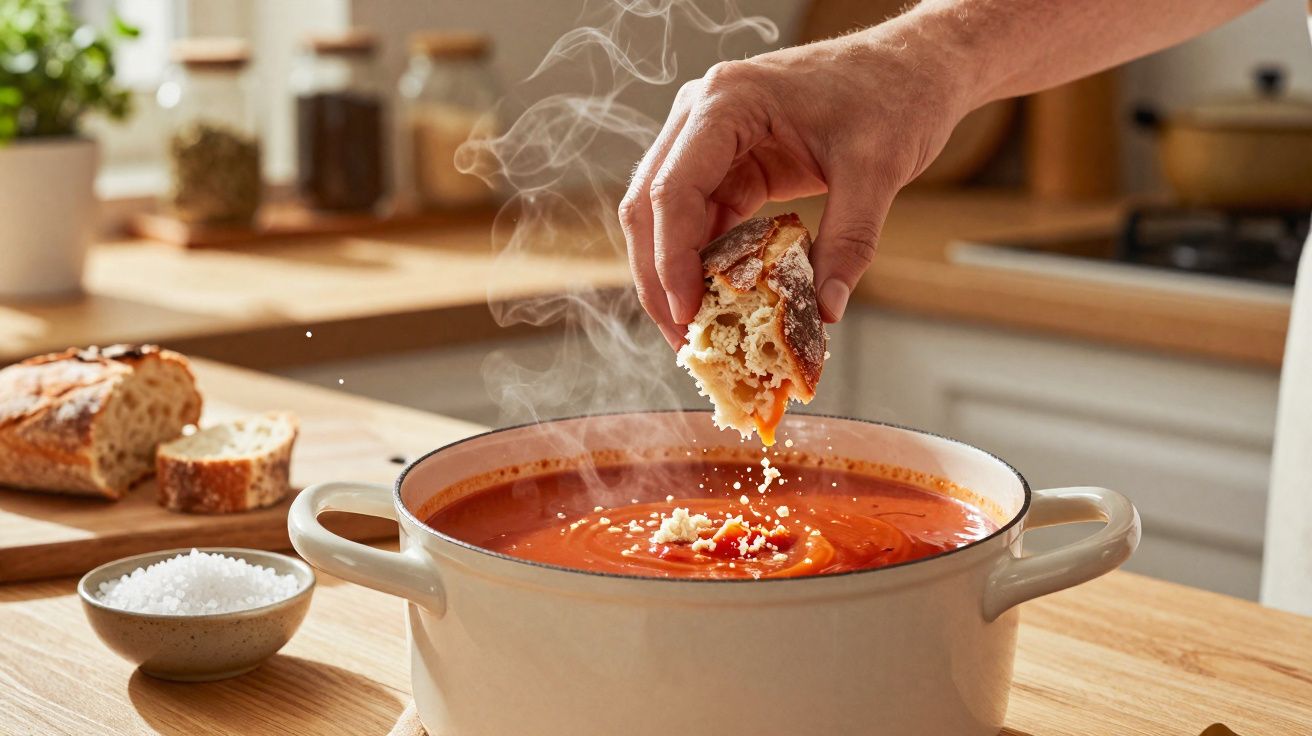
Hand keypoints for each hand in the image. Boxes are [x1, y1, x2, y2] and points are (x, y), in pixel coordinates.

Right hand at [620, 22, 972, 347]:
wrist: (914, 66)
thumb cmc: (895, 95)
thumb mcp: (877, 170)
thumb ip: (849, 241)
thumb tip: (828, 309)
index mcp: (728, 102)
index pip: (674, 189)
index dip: (672, 258)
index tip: (689, 312)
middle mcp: (703, 116)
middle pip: (651, 205)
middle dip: (659, 276)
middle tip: (683, 337)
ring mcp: (710, 139)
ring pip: (666, 217)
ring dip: (676, 273)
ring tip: (697, 329)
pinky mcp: (730, 163)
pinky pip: (701, 218)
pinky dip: (706, 261)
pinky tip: (721, 299)